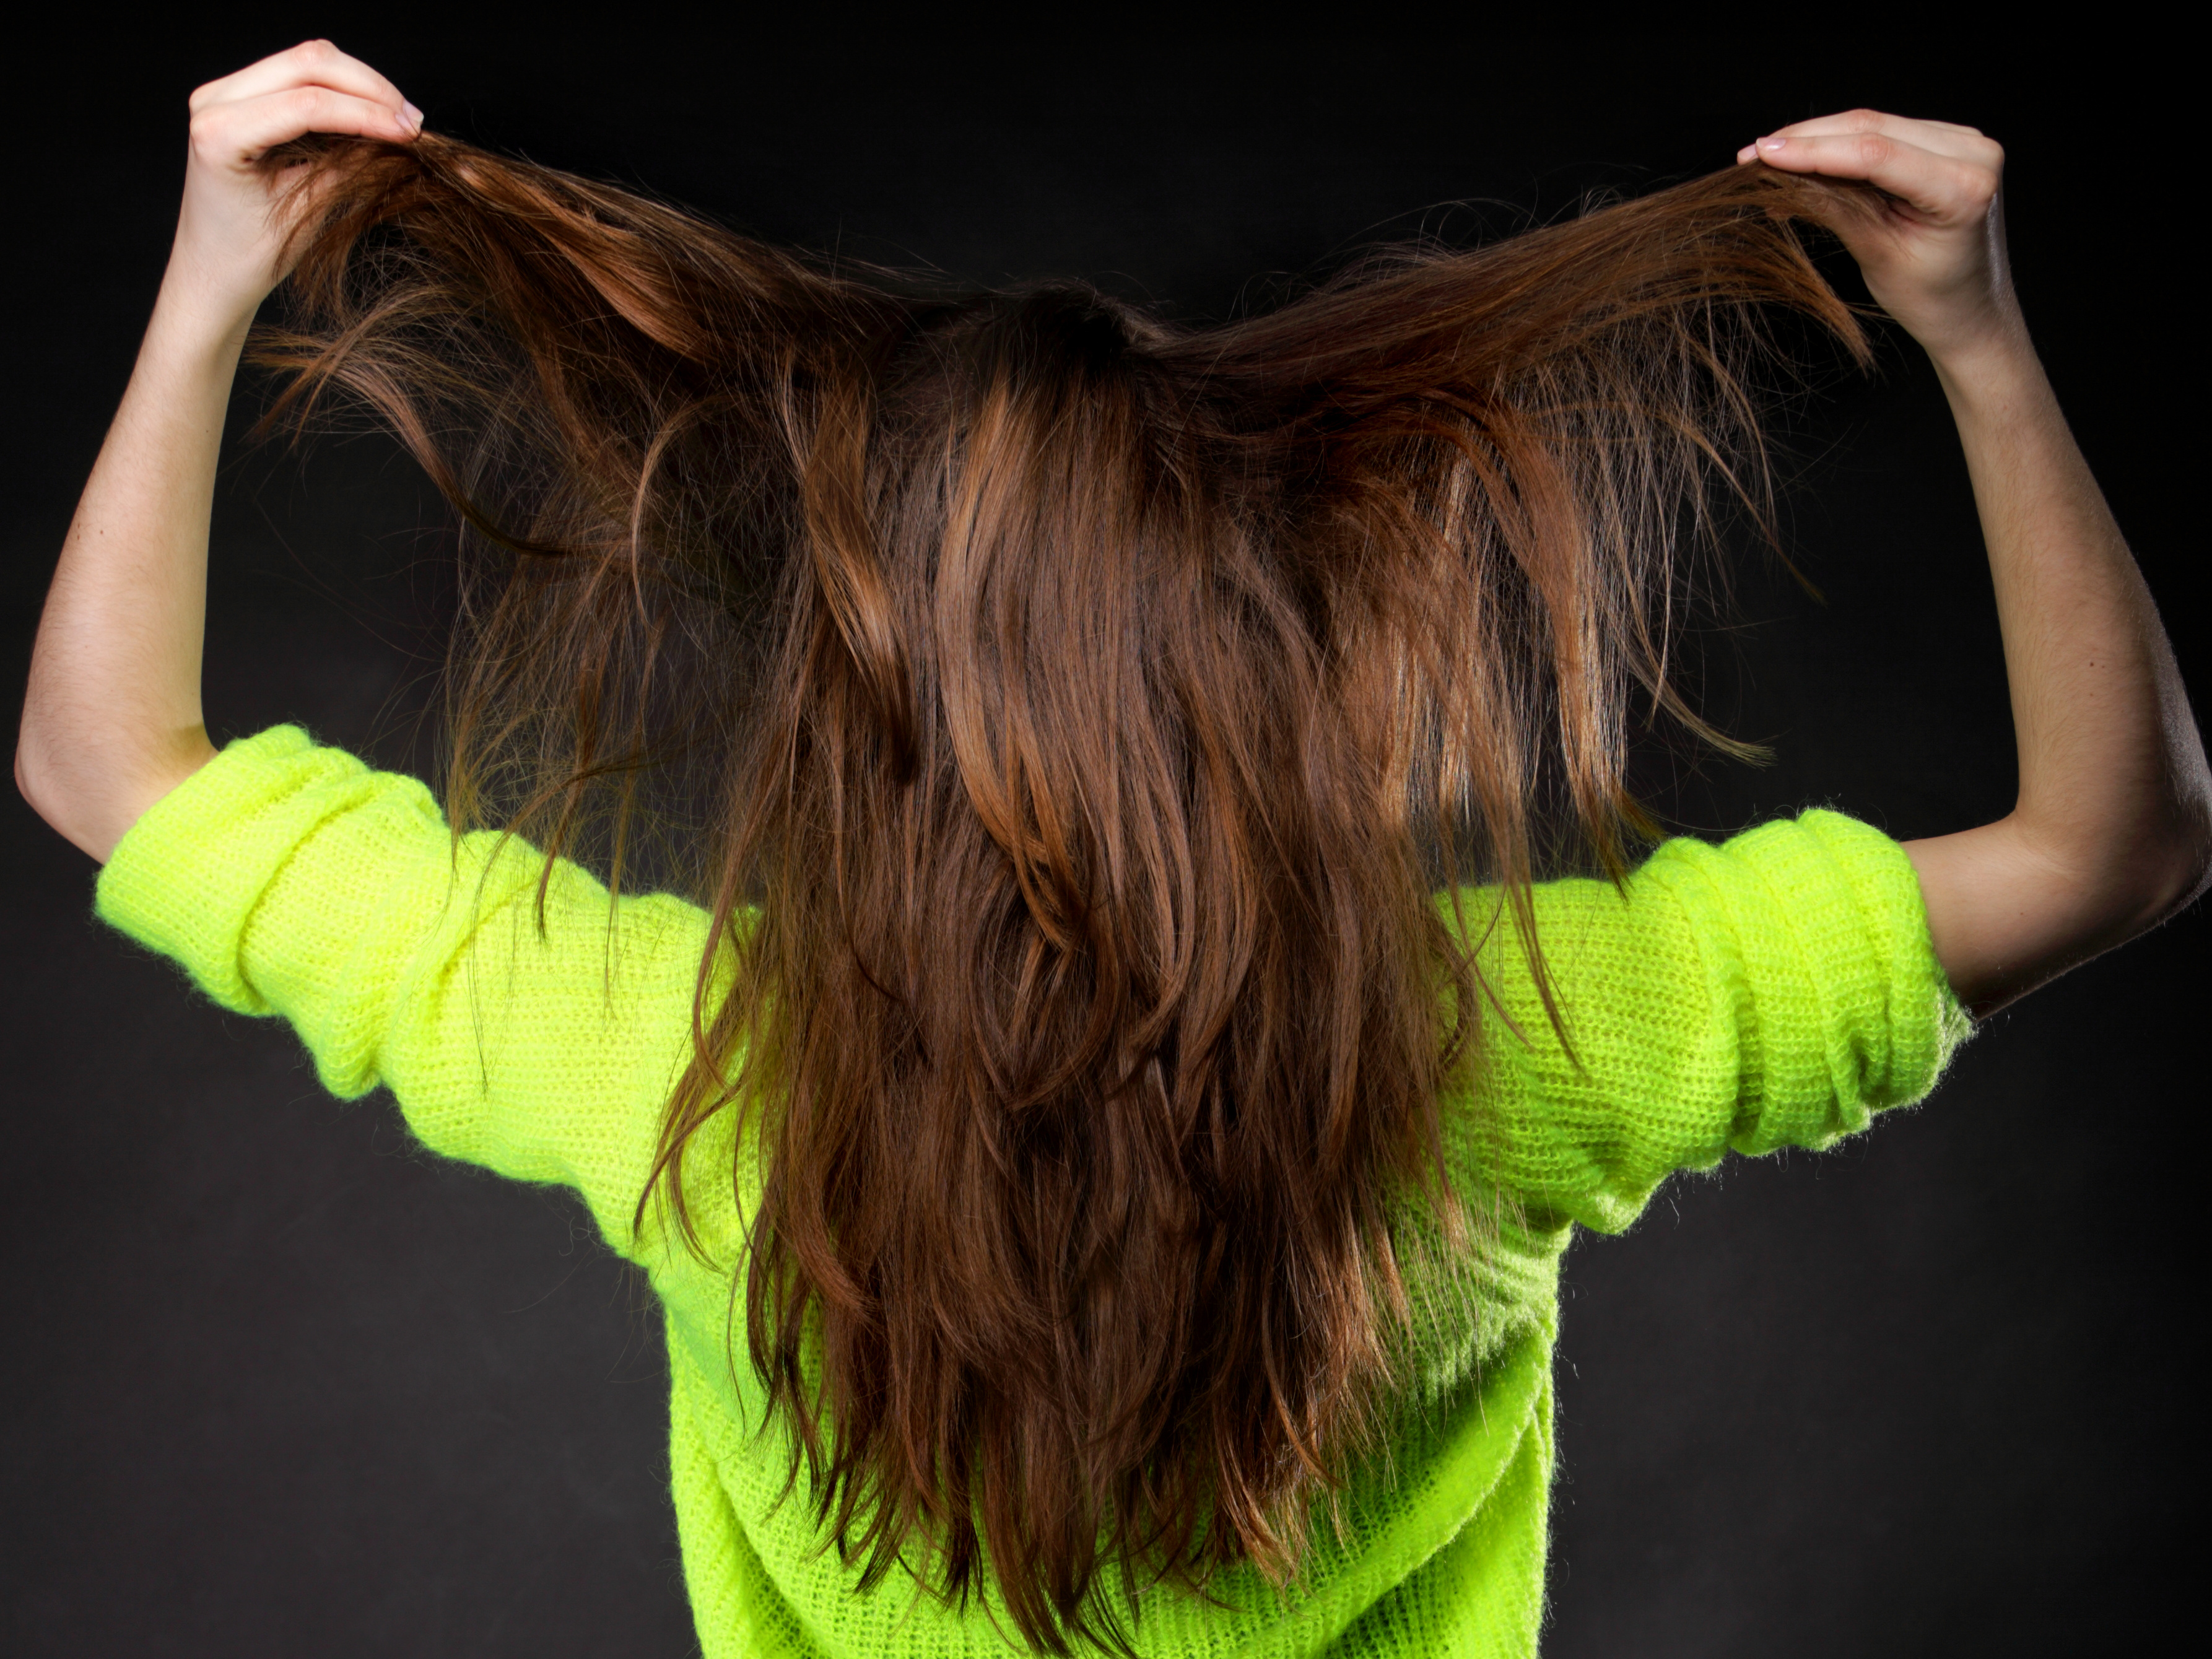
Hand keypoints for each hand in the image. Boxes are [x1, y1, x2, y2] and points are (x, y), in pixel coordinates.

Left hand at [166, 41, 421, 333]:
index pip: (306, 104)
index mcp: (218, 133)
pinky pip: (298, 76)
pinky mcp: (241, 96)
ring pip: (307, 62)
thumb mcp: (304, 213)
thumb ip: (345, 167)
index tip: (411, 133)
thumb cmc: (248, 255)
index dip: (367, 113)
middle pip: (307, 64)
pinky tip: (372, 114)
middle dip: (369, 88)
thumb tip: (393, 139)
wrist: (211, 269)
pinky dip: (342, 90)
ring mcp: (225, 92)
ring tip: (399, 118)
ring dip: (360, 84)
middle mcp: (214, 101)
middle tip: (412, 122)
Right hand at [1737, 111, 2014, 365]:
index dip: (1814, 151)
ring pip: (1876, 124)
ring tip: (1771, 157)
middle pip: (1875, 128)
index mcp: (1965, 188)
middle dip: (1809, 138)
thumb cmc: (1933, 296)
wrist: (1972, 309)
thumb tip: (1786, 178)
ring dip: (1820, 138)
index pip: (1876, 155)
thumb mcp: (1877, 256)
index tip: (1763, 154)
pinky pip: (1887, 131)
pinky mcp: (1948, 140)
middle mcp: (1973, 153)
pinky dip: (1843, 144)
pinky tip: (1807, 158)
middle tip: (1754, 153)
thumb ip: (1837, 209)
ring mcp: (1964, 141)